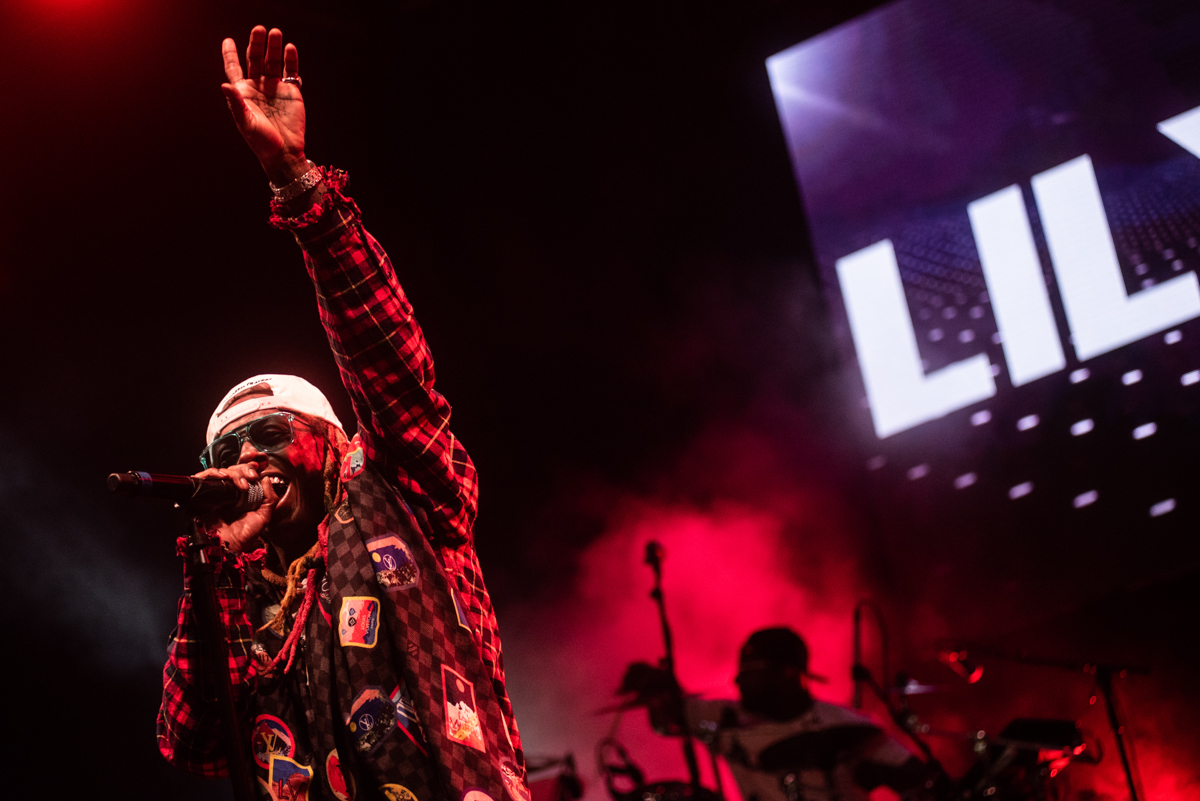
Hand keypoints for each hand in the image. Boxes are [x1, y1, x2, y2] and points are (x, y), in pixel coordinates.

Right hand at [191, 463, 279, 553]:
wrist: (227, 546)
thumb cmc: (244, 535)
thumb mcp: (264, 516)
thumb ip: (270, 498)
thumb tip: (266, 478)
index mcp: (242, 496)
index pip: (244, 474)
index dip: (250, 468)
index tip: (258, 468)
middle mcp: (228, 492)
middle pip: (234, 470)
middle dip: (245, 470)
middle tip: (252, 477)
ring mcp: (215, 493)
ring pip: (222, 472)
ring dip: (234, 473)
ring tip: (242, 484)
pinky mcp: (202, 495)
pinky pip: (204, 477)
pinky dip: (213, 473)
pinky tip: (223, 477)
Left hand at [221, 26, 307, 185]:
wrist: (285, 153)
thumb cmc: (261, 142)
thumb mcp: (245, 123)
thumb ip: (236, 103)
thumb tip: (225, 84)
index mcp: (243, 93)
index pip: (234, 68)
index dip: (230, 54)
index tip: (227, 41)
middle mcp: (258, 87)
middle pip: (255, 59)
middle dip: (256, 43)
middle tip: (259, 29)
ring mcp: (275, 87)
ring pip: (273, 61)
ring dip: (274, 47)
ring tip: (276, 33)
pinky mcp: (292, 91)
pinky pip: (291, 71)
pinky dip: (291, 59)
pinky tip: (290, 48)